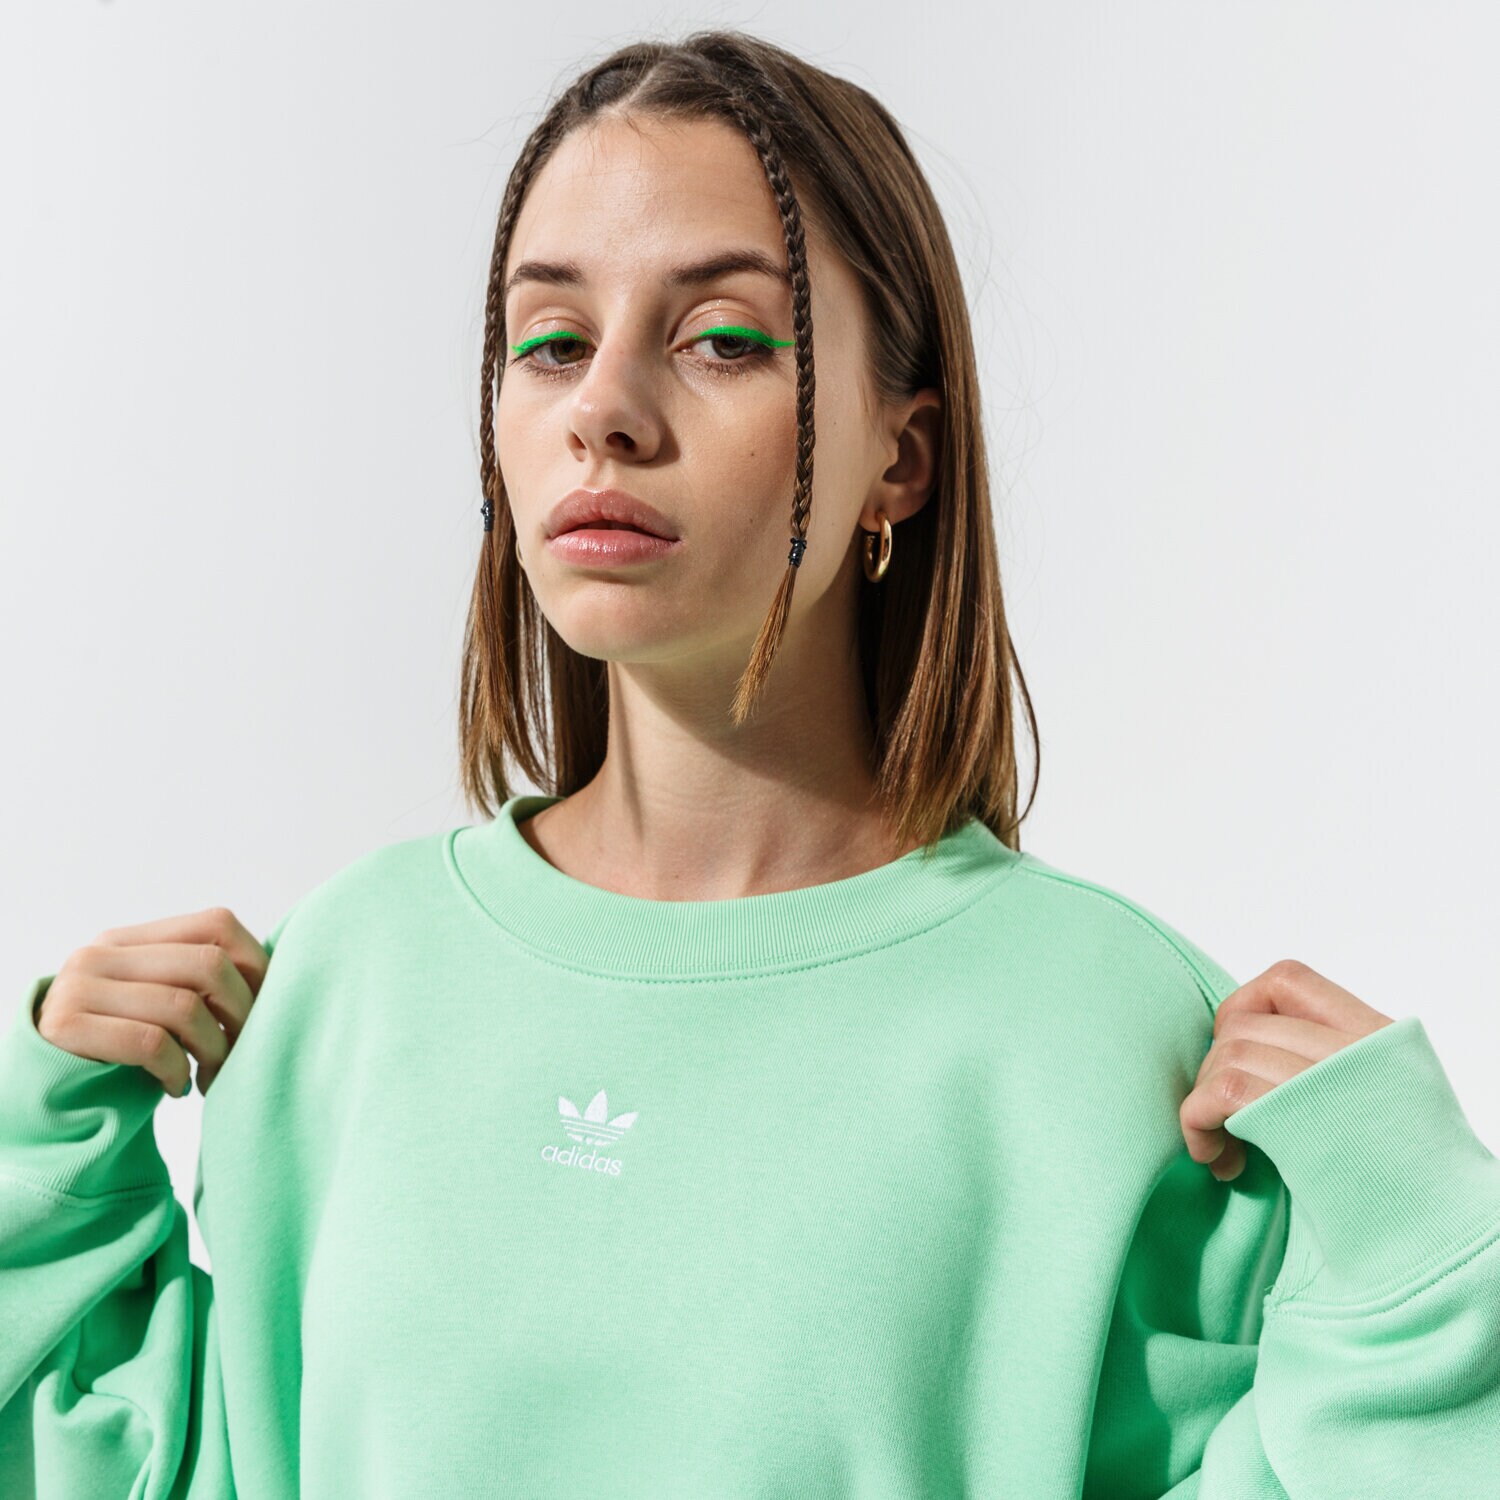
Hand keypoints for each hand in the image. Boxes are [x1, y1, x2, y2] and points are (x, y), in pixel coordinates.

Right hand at [35, 907, 271, 1097]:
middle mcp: (101, 953)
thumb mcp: (160, 1003)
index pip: (217, 924)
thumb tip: (281, 977)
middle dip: (241, 1013)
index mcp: (132, 938)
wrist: (51, 1093)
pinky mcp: (66, 1027)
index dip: (256, 966)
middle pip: (208, 964)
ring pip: (183, 1005)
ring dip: (213, 1049)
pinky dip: (178, 1070)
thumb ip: (198, 980)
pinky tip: (178, 1086)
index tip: (268, 1009)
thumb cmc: (122, 1049)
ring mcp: (78, 987)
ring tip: (211, 1074)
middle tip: (243, 1050)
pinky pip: (150, 1042)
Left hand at [1180, 958, 1394, 1180]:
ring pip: (1226, 1058)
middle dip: (1213, 1070)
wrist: (1448, 1247)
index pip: (1286, 979)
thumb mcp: (1381, 1098)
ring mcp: (1332, 1083)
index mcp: (1378, 1036)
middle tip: (1220, 1123)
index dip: (1242, 1011)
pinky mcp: (1305, 1122)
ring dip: (1202, 1106)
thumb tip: (1243, 1043)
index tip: (1235, 1061)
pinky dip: (1198, 1124)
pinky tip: (1220, 1161)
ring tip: (1221, 1150)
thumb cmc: (1408, 1185)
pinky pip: (1221, 1093)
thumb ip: (1327, 1063)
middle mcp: (1357, 1049)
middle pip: (1241, 1025)